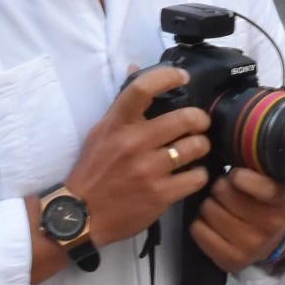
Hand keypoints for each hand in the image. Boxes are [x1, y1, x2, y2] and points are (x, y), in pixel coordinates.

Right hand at [54, 65, 212, 250]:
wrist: (82, 216)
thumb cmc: (93, 170)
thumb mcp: (101, 133)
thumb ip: (122, 104)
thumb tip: (135, 68)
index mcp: (117, 124)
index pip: (143, 88)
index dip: (168, 76)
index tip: (182, 77)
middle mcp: (134, 143)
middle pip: (184, 118)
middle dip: (200, 119)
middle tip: (201, 124)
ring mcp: (148, 170)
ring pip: (195, 147)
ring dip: (202, 146)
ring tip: (198, 148)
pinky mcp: (160, 195)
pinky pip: (196, 177)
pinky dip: (200, 174)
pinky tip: (194, 174)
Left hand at [191, 166, 284, 273]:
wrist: (272, 241)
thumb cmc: (264, 202)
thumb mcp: (270, 180)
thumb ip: (257, 165)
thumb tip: (233, 149)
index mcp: (281, 200)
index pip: (264, 187)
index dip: (242, 177)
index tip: (235, 174)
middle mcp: (269, 226)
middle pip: (222, 192)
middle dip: (220, 187)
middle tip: (225, 190)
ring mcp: (250, 246)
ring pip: (208, 210)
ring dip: (209, 204)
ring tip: (219, 206)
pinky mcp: (231, 261)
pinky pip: (198, 230)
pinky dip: (200, 223)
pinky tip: (212, 223)